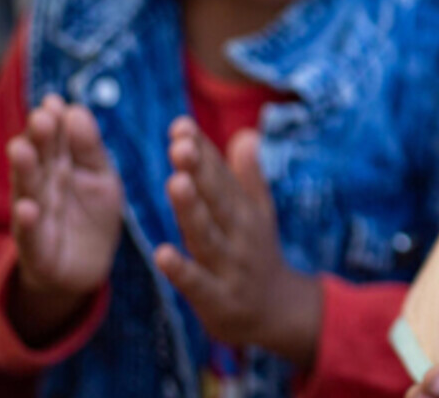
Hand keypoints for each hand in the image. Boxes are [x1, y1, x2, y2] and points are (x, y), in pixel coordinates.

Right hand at [8, 94, 124, 343]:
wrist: (85, 267)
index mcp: (60, 167)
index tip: (55, 101)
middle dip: (38, 139)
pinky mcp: (37, 249)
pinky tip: (27, 208)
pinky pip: (30, 235)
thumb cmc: (92, 214)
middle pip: (39, 160)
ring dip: (24, 170)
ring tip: (22, 150)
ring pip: (28, 190)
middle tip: (41, 117)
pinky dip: (28, 222)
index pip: (54, 140)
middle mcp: (43, 187)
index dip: (54, 121)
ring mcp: (37, 217)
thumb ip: (90, 149)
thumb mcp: (101, 178)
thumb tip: (76, 110)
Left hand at [153, 119, 321, 365]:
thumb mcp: (258, 213)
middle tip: (180, 145)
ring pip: (207, 235)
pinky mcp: (218, 299)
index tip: (180, 125)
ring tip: (176, 183)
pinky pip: (198, 283)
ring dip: (192, 210)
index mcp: (242, 209)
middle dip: (200, 171)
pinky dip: (182, 271)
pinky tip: (163, 255)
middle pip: (217, 199)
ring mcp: (229, 265)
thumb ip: (247, 174)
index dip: (202, 150)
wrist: (275, 312)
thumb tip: (246, 133)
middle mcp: (238, 233)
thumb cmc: (256, 254)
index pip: (220, 175)